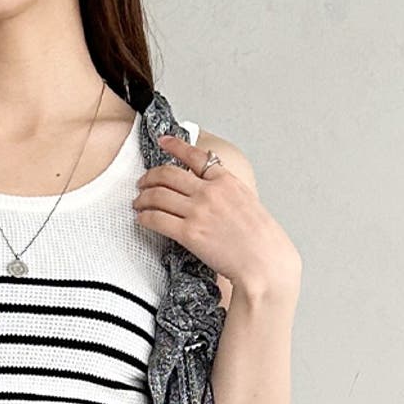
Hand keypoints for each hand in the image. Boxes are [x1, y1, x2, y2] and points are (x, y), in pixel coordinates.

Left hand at [132, 133, 299, 291]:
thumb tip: (209, 189)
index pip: (196, 156)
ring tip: (138, 203)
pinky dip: (144, 218)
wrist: (265, 262)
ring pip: (158, 196)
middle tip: (142, 183)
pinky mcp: (189, 233)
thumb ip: (227, 191)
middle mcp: (210, 192)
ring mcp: (198, 212)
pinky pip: (157, 220)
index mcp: (227, 181)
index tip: (163, 141)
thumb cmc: (261, 240)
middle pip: (168, 174)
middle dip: (149, 177)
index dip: (175, 146)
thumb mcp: (248, 202)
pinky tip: (142, 219)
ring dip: (143, 198)